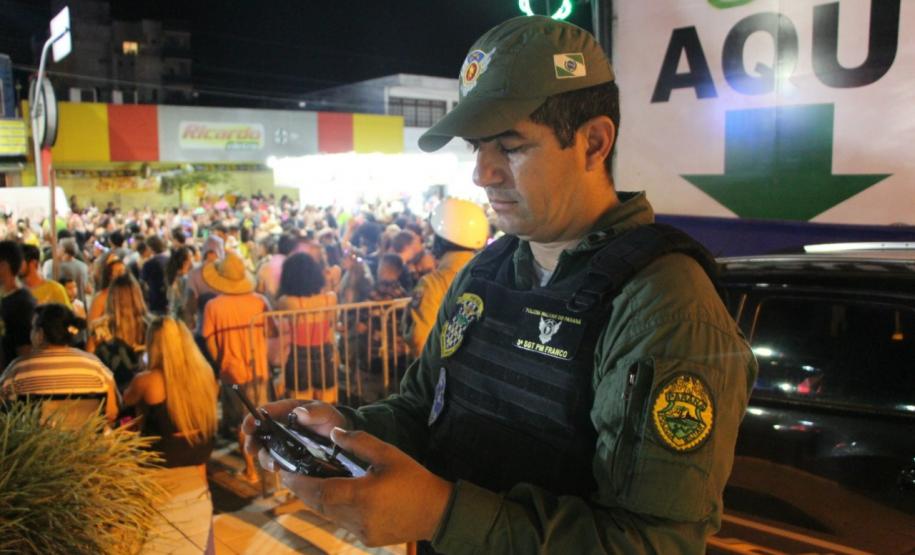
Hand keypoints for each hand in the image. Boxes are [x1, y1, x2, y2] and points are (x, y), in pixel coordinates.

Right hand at [242, 399, 345, 457]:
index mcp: (284, 411)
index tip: (247, 426)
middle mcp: (278, 429)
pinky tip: (281, 470)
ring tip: (273, 465)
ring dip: (265, 459)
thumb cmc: (329, 420)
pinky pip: (276, 464)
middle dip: (251, 442)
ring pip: (265, 452)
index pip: (264, 412)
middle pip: (257, 435)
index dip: (252, 418)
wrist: (339, 440)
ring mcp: (281, 445)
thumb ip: (315, 411)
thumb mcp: (325, 412)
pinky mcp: (286, 460)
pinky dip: (276, 467)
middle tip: (252, 449)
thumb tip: (299, 413)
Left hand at [263, 427, 453, 546]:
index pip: (320, 491)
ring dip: (318, 500)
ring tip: (310, 483)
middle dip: (303, 491)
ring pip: (329, 515)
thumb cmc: (414, 479)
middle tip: (291, 476)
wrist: (437, 512)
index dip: (299, 483)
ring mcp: (361, 531)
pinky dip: (334, 509)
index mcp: (361, 495)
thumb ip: (359, 441)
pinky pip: (342, 523)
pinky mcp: (367, 538)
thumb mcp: (388, 454)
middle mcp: (357, 517)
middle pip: (319, 505)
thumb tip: (335, 433)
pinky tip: (338, 496)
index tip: (286, 472)